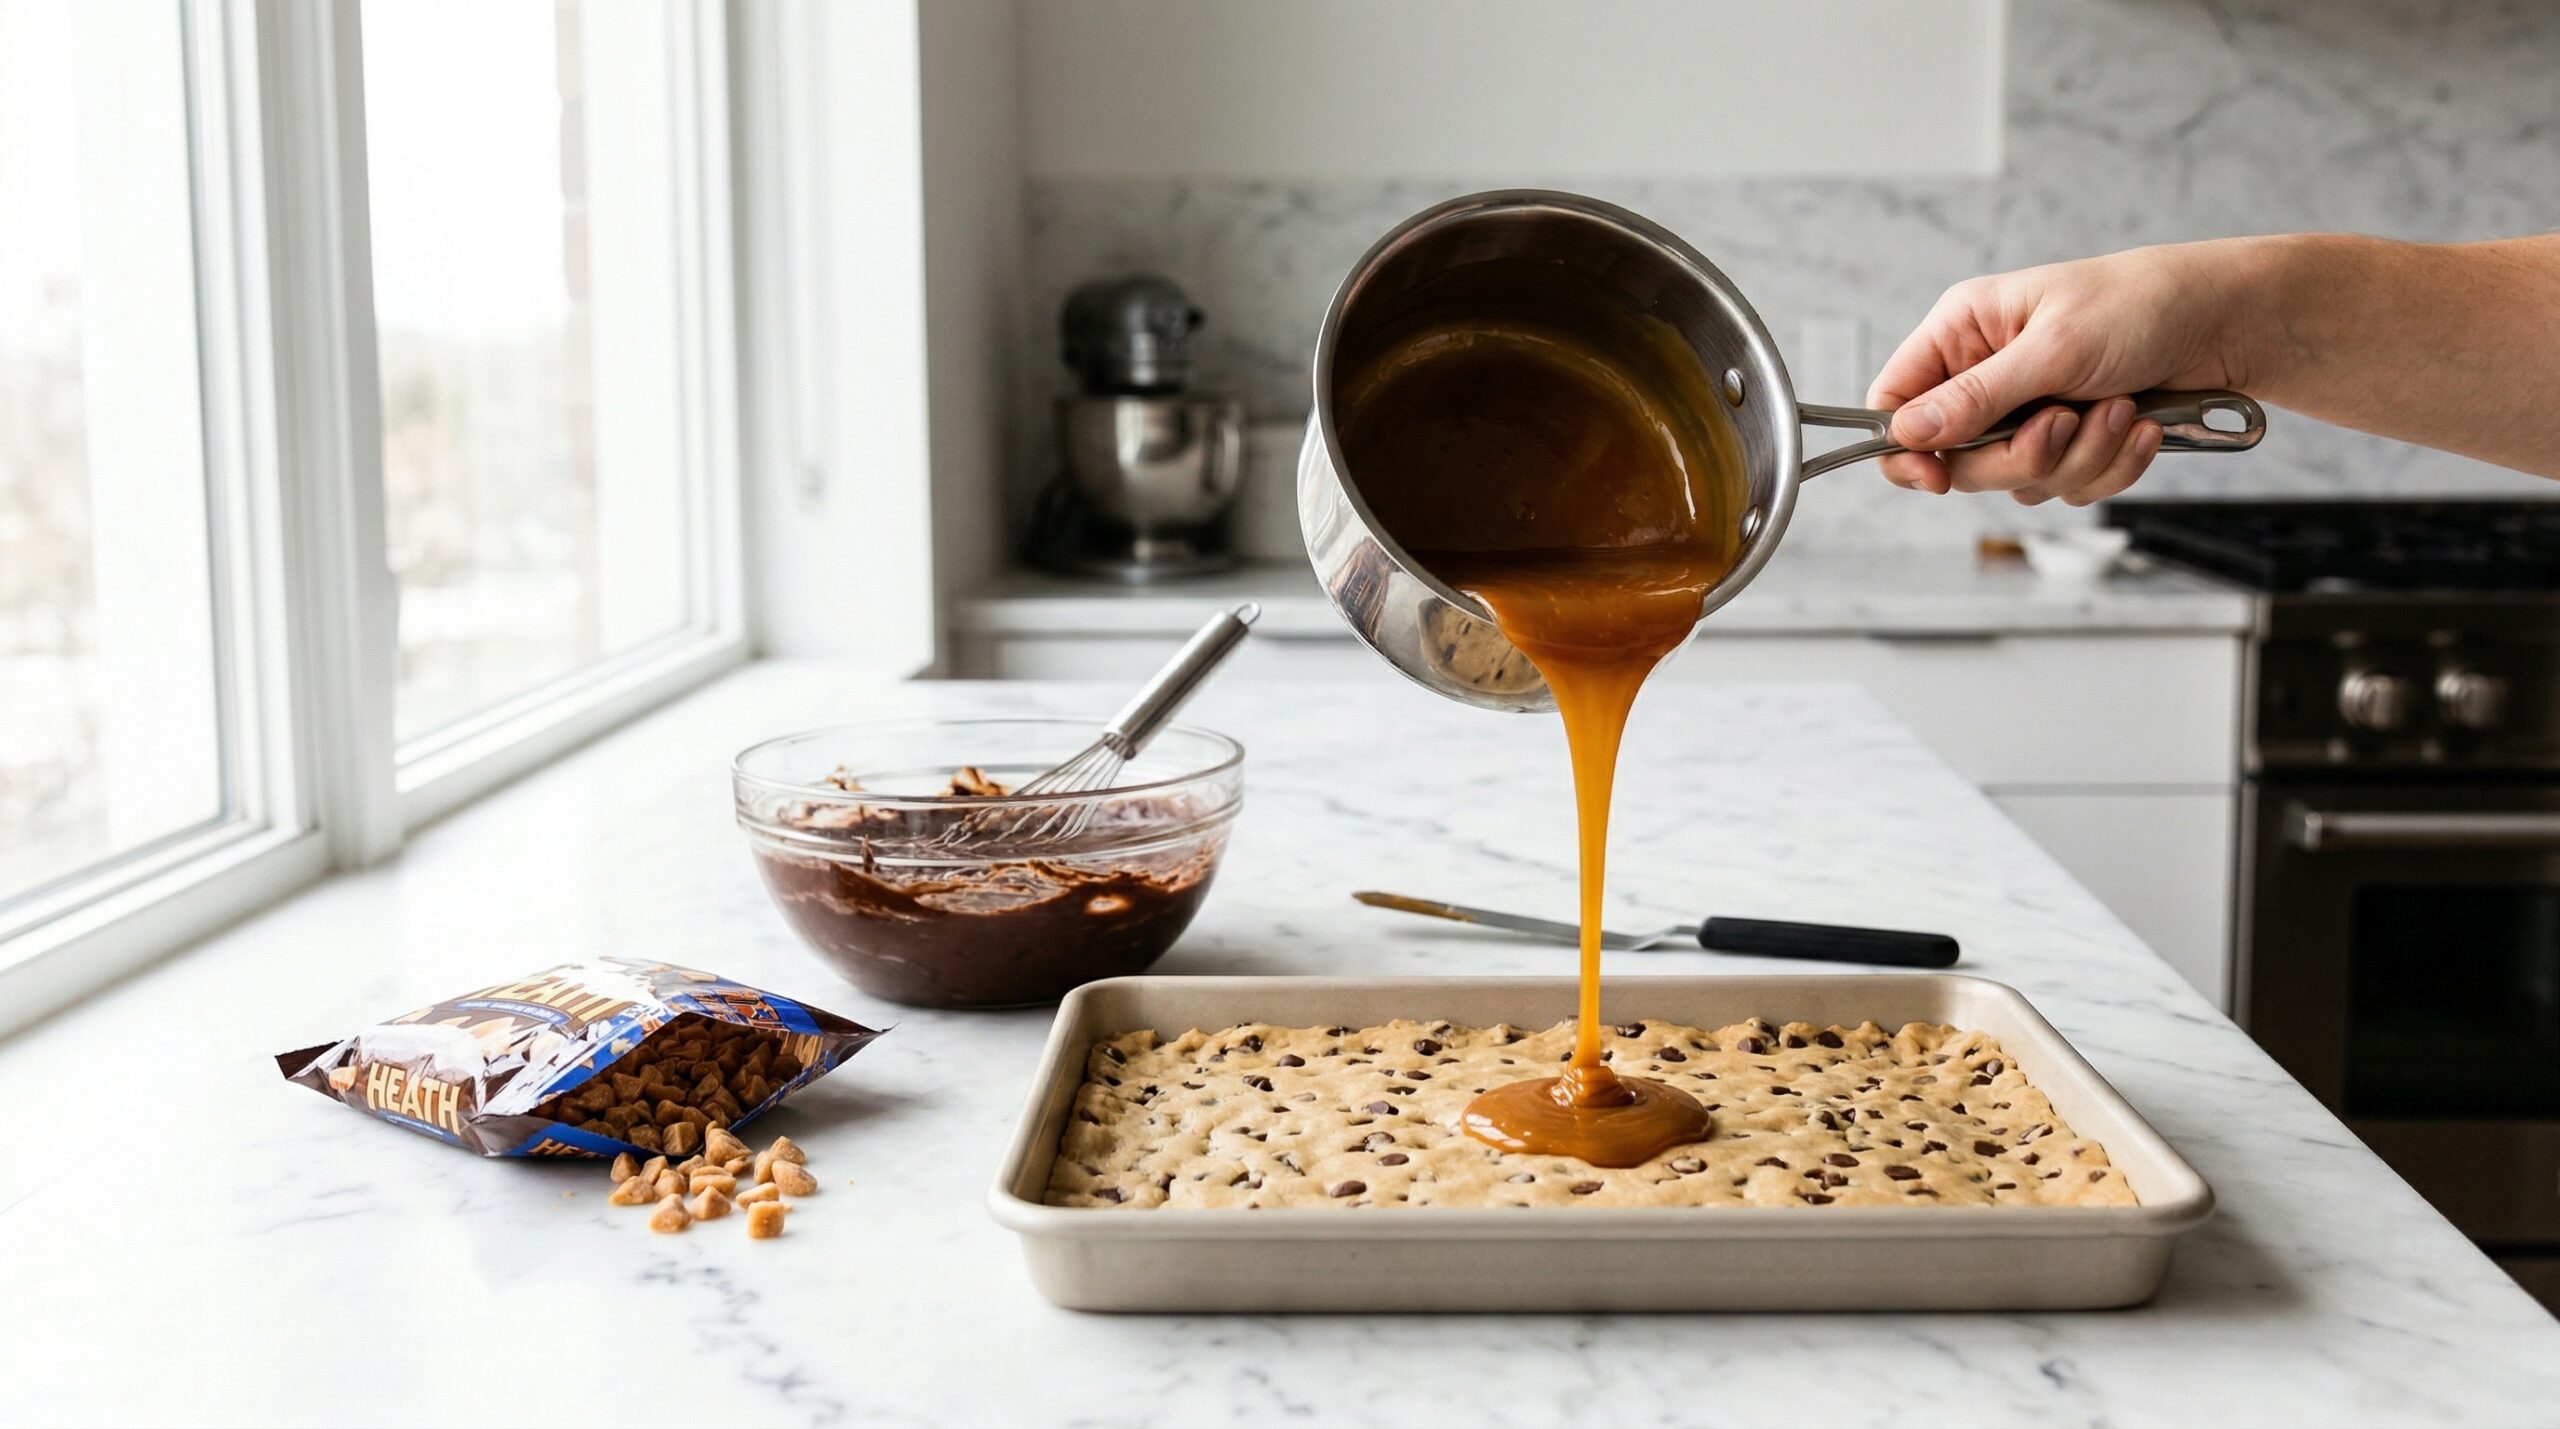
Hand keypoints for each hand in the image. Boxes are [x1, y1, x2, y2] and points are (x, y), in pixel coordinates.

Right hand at [1866, 242, 2254, 502]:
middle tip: (2065, 424)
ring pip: (2017, 480)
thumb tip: (1910, 432)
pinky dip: (2109, 465)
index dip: (1906, 448)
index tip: (1937, 478)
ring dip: (2079, 458)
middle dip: (2022, 454)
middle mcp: (1987, 375)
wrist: (2228, 321)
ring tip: (2121, 410)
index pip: (1895, 401)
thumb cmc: (2142, 305)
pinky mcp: (2071, 440)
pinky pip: (2066, 486)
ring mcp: (2029, 412)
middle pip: (1958, 459)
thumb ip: (1978, 396)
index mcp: (1964, 332)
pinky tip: (2140, 427)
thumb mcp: (2054, 348)